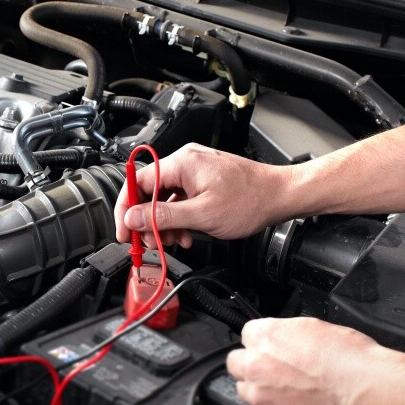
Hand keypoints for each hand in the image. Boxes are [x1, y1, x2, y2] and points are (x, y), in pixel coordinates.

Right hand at [114, 143, 292, 244]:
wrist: (280, 196)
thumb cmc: (250, 200)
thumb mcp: (201, 215)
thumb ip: (162, 216)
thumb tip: (132, 218)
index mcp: (181, 163)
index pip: (137, 182)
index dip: (126, 209)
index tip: (124, 231)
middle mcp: (185, 161)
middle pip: (149, 191)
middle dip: (147, 220)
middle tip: (149, 243)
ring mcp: (195, 170)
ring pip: (165, 198)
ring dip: (164, 223)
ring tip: (173, 241)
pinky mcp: (203, 180)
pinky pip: (180, 198)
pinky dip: (179, 218)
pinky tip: (186, 233)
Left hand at [227, 317, 378, 404]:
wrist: (367, 391)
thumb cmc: (349, 358)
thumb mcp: (313, 327)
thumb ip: (285, 333)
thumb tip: (280, 338)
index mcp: (265, 336)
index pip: (247, 334)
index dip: (263, 341)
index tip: (273, 346)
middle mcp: (257, 366)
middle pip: (237, 363)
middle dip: (253, 363)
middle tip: (275, 366)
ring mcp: (263, 396)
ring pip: (247, 390)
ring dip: (261, 387)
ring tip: (289, 386)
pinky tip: (299, 401)